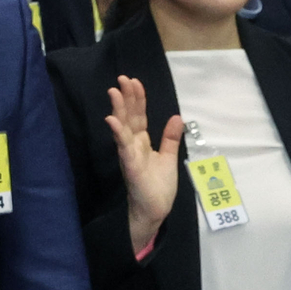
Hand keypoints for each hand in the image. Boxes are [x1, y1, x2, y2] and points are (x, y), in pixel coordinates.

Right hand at [104, 76, 181, 249]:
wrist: (154, 211)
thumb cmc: (158, 187)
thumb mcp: (168, 157)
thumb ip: (170, 138)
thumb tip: (177, 116)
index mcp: (142, 142)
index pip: (138, 116)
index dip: (137, 99)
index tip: (134, 82)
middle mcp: (133, 146)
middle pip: (128, 117)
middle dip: (125, 98)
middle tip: (122, 78)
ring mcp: (129, 155)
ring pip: (123, 128)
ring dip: (118, 110)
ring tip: (113, 92)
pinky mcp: (130, 166)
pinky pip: (123, 148)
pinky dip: (118, 133)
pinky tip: (112, 120)